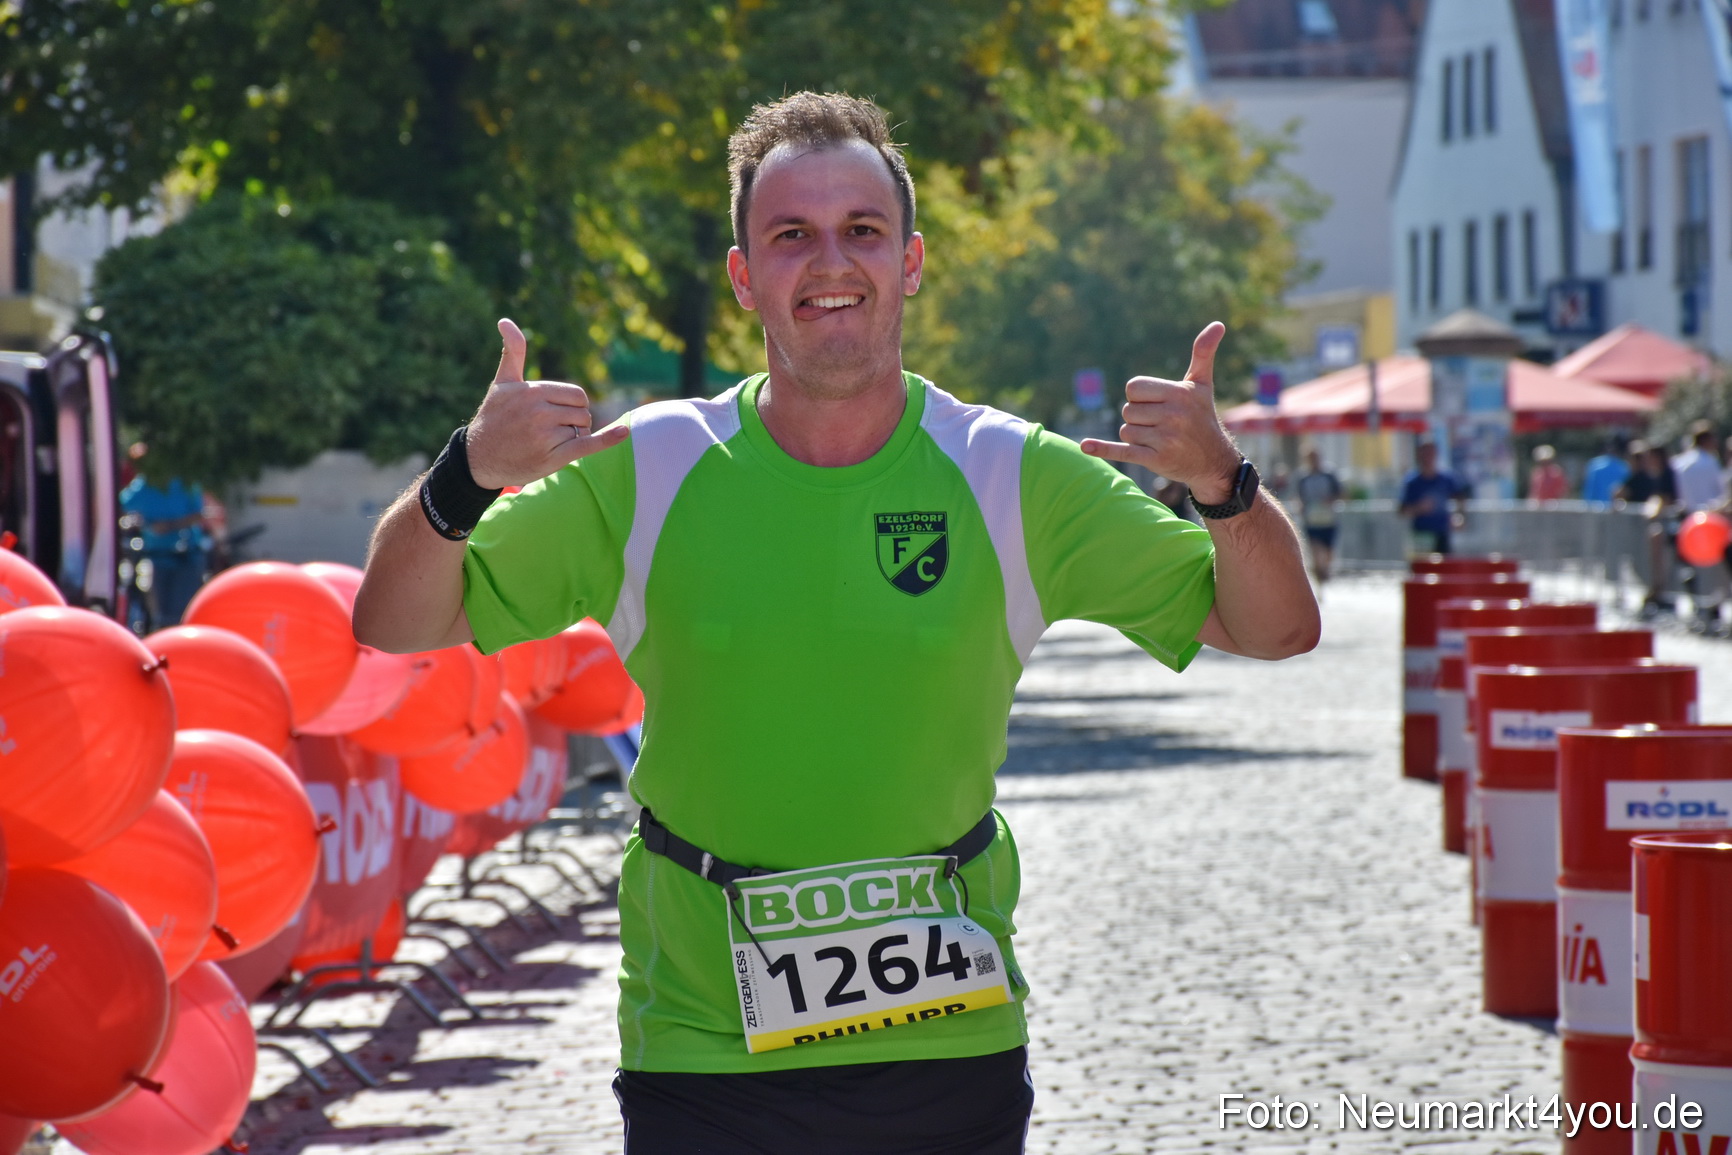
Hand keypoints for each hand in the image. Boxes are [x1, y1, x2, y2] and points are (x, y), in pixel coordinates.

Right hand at [464, 318, 629, 489]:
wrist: (478, 458)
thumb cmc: (494, 417)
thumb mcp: (503, 382)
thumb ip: (513, 352)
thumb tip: (506, 321)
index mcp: (533, 391)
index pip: (577, 395)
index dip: (573, 405)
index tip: (555, 414)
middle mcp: (539, 411)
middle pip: (582, 412)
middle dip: (574, 422)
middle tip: (550, 432)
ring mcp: (545, 435)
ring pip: (581, 430)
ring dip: (572, 438)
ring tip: (546, 444)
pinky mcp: (552, 457)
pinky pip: (587, 445)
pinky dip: (608, 439)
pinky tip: (624, 431)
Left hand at [1080, 322, 1242, 504]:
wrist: (1214, 462)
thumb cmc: (1202, 418)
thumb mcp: (1202, 385)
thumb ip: (1203, 353)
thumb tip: (1217, 324)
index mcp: (1178, 393)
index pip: (1133, 388)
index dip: (1139, 397)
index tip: (1158, 405)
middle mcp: (1173, 415)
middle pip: (1128, 410)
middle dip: (1139, 419)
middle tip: (1162, 426)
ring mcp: (1165, 439)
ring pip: (1125, 431)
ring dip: (1136, 437)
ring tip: (1160, 440)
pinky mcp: (1156, 460)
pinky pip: (1122, 451)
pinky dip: (1103, 449)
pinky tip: (1085, 446)